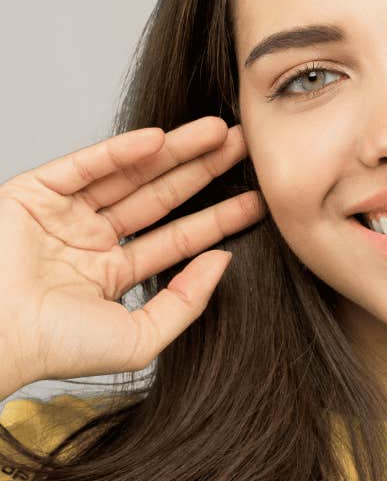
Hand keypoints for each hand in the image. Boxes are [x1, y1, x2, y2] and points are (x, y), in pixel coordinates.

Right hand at [0, 117, 266, 388]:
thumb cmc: (55, 348)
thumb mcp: (140, 337)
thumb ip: (185, 301)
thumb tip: (222, 261)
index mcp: (110, 275)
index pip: (176, 238)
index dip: (218, 218)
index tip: (257, 200)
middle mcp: (89, 241)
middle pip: (159, 196)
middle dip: (203, 170)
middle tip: (245, 146)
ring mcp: (63, 215)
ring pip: (130, 174)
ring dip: (174, 151)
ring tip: (220, 132)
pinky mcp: (35, 193)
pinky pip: (85, 165)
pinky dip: (120, 151)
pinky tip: (160, 139)